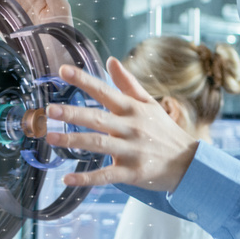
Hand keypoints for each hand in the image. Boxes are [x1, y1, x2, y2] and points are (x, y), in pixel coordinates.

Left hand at [43, 58, 199, 191]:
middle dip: (74, 113)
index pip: (104, 91)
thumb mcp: (149, 103)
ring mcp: (131, 151)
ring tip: (51, 137)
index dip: (83, 80)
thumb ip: (127, 83)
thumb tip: (111, 60)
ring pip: (98, 145)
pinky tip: (67, 178)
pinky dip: (86, 178)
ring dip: (74, 141)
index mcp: (132, 109)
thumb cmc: (164, 131)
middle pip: (98, 118)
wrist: (188, 162)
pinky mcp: (132, 173)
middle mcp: (130, 128)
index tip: (62, 70)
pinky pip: (106, 175)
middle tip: (51, 110)